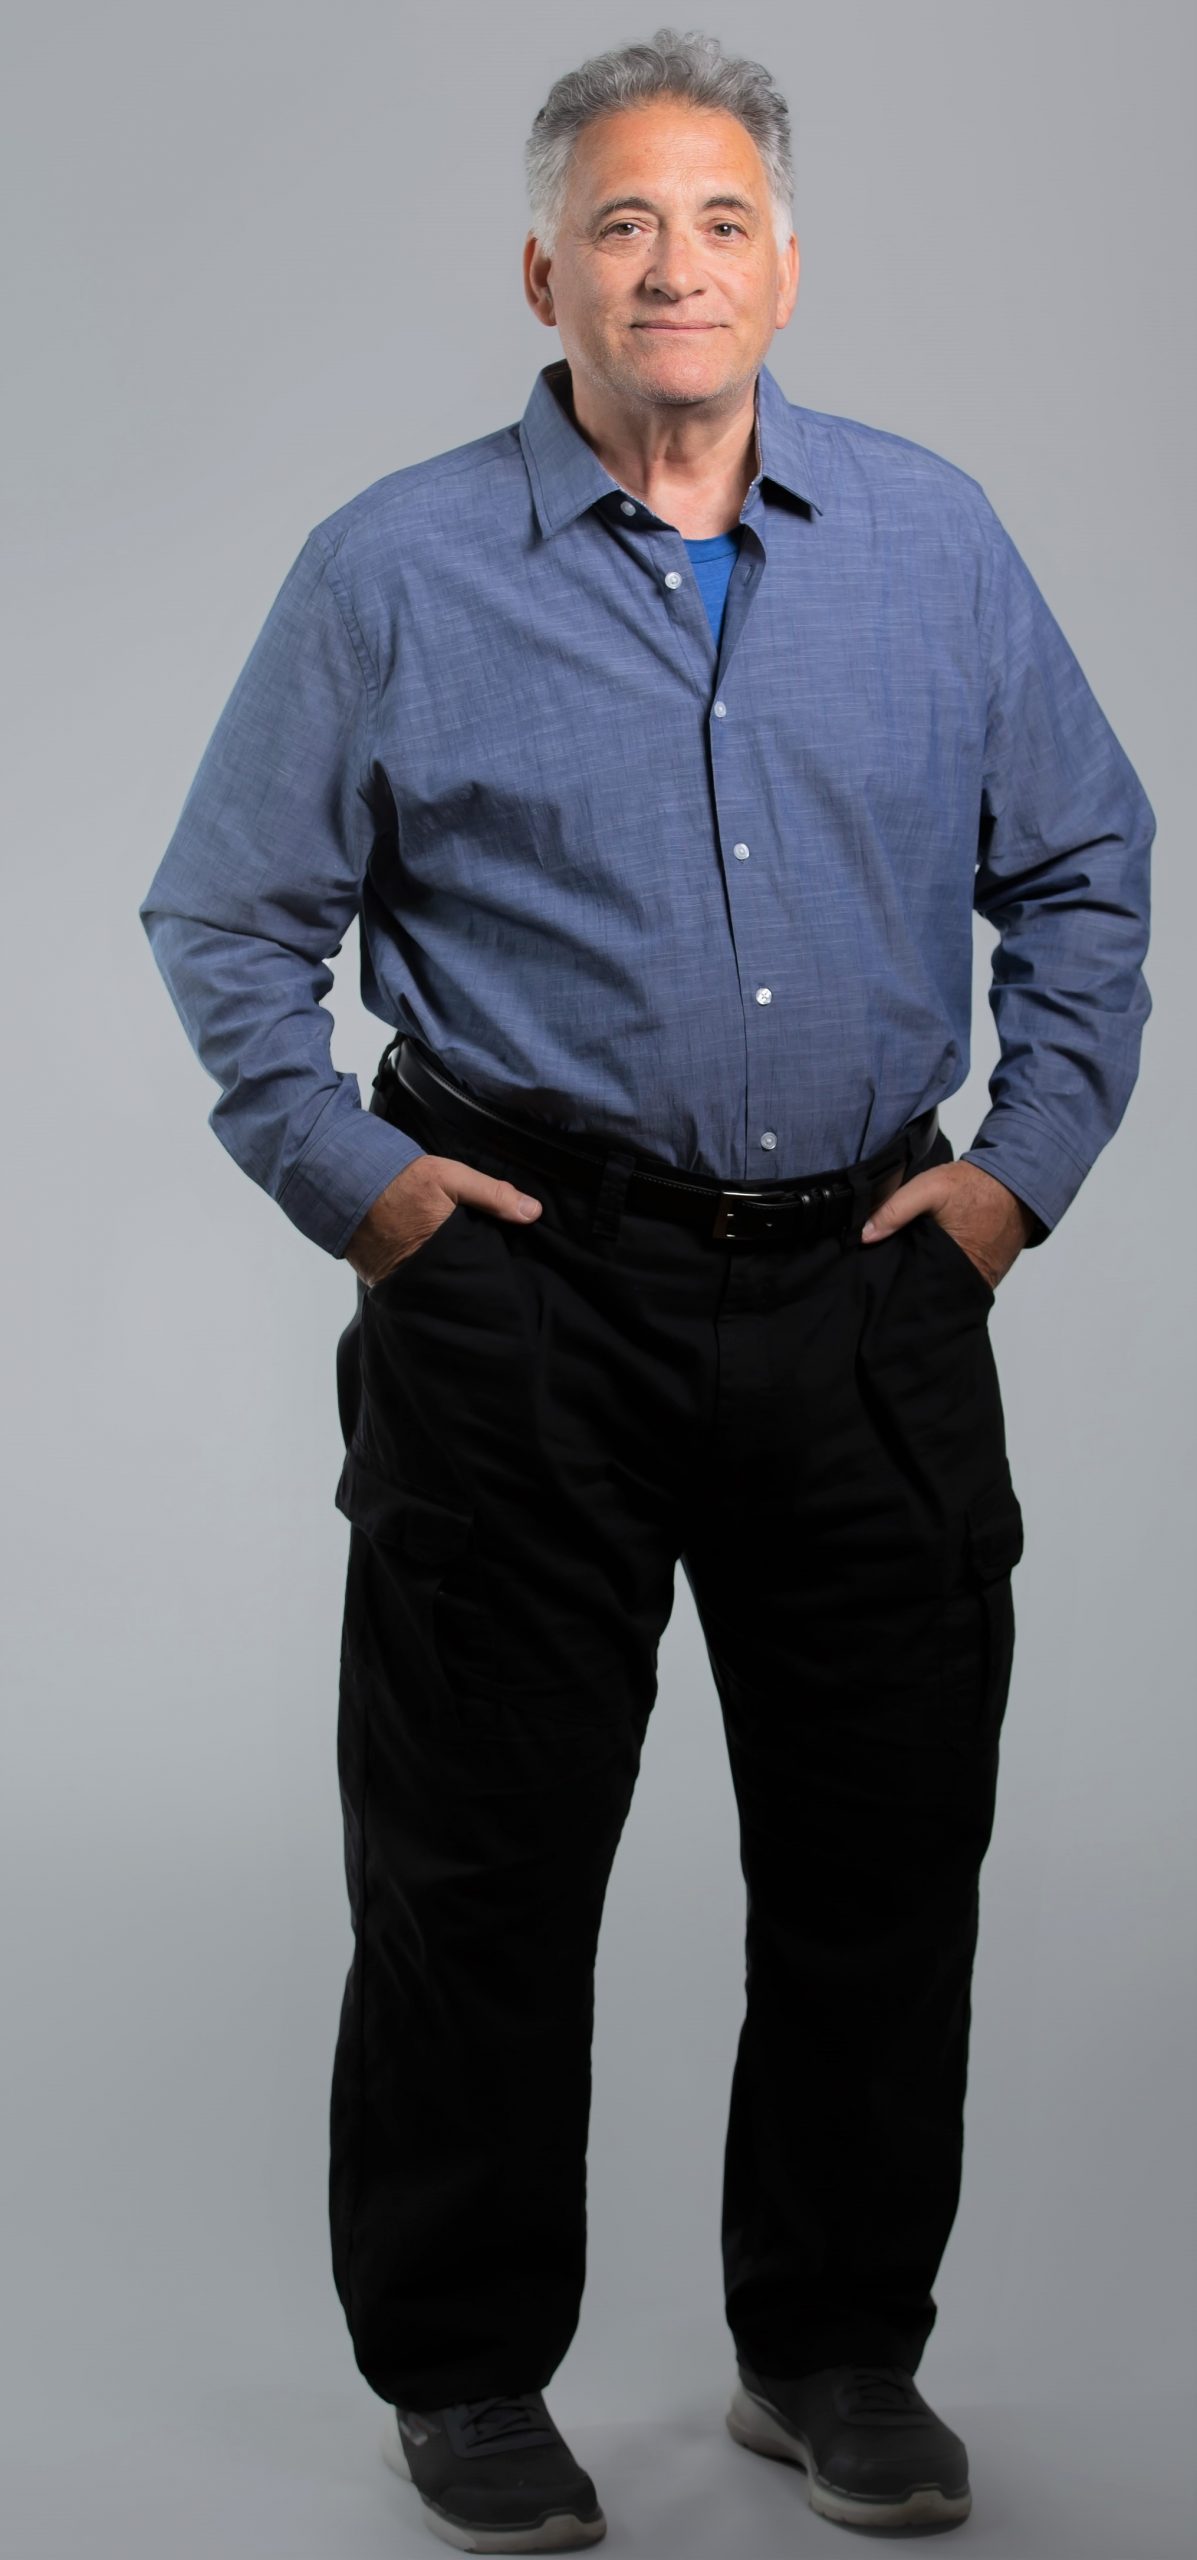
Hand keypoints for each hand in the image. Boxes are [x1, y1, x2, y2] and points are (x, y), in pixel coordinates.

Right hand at [344, 1154, 542, 1287]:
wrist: (341, 1183)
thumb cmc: (399, 1179)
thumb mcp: (450, 1177)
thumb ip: (492, 1195)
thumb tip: (535, 1212)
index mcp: (447, 1249)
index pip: (483, 1272)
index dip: (497, 1274)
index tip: (512, 1276)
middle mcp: (424, 1272)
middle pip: (461, 1287)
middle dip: (475, 1284)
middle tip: (490, 1279)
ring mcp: (400, 1280)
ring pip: (437, 1289)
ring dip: (449, 1283)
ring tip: (465, 1277)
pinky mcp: (381, 1281)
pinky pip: (412, 1285)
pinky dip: (424, 1280)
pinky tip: (435, 1273)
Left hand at [860, 1160, 1037, 1289]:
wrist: (1016, 1182)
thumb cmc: (974, 1186)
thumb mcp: (929, 1188)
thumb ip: (895, 1210)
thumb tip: (863, 1235)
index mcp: (951, 1267)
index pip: (914, 1288)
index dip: (894, 1285)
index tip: (874, 1279)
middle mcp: (968, 1281)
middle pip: (927, 1291)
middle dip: (907, 1283)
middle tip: (884, 1273)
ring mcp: (980, 1280)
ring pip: (942, 1287)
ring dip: (925, 1277)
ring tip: (903, 1267)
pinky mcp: (987, 1273)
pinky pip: (958, 1279)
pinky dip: (944, 1272)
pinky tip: (928, 1260)